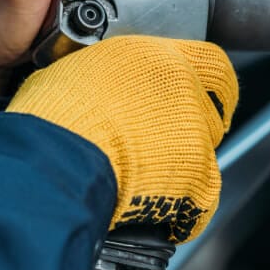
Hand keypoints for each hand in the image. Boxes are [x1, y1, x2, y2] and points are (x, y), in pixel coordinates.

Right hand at [6, 36, 238, 242]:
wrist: (58, 156)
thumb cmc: (56, 115)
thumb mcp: (82, 70)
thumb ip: (114, 77)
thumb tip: (104, 87)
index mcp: (161, 58)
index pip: (213, 65)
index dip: (212, 85)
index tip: (208, 97)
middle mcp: (186, 91)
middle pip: (211, 113)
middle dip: (193, 132)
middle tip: (165, 146)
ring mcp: (195, 134)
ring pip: (204, 155)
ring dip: (183, 169)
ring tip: (147, 179)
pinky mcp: (197, 177)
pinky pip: (200, 197)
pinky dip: (182, 208)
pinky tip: (156, 211)